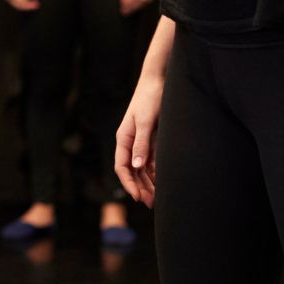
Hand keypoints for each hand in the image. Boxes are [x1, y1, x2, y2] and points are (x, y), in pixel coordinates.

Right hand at [114, 72, 164, 205]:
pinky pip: (151, 159)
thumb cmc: (150, 98)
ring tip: (155, 197)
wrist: (158, 80)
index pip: (122, 166)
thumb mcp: (146, 121)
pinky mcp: (151, 138)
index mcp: (124, 138)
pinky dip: (155, 171)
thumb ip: (142, 143)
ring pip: (141, 167)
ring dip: (147, 182)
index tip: (137, 197)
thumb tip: (136, 165)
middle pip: (131, 170)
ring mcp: (141, 140)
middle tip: (149, 203)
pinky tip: (161, 181)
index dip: (128, 183)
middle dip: (139, 187)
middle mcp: (130, 141)